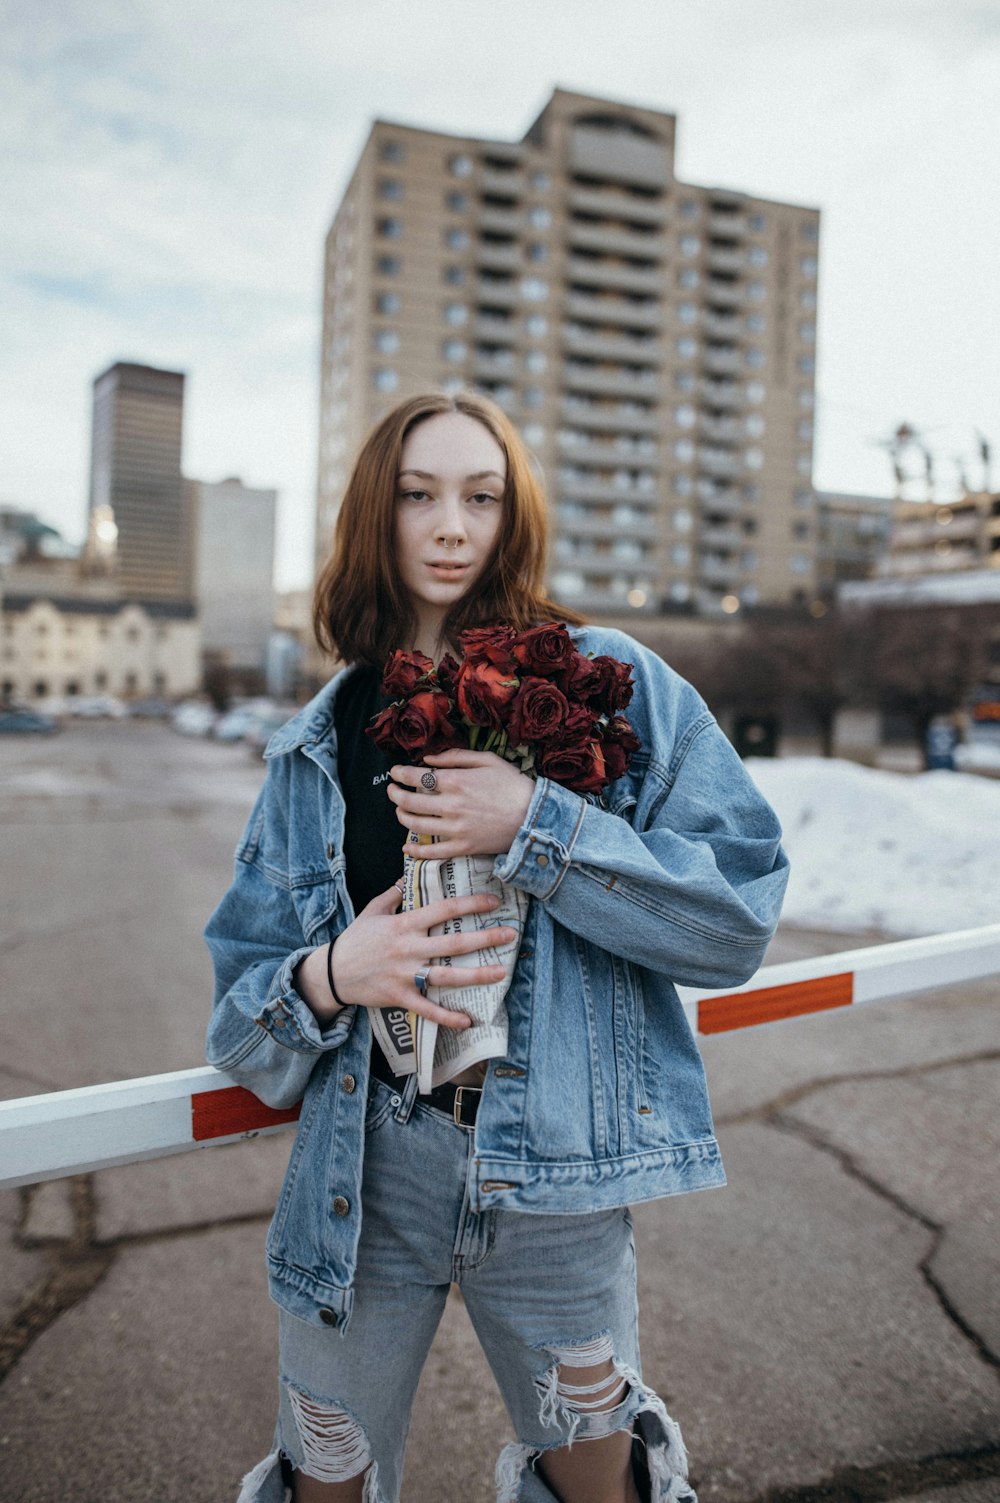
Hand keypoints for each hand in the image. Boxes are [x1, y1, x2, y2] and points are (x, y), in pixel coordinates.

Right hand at [293, 883, 516, 1028]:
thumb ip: (393, 894)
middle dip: (484, 938)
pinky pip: (427, 1008)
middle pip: (453, 942)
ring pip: (446, 976)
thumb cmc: (355, 939)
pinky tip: (468, 1020)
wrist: (332, 972)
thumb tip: (408, 876)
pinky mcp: (400, 997)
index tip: (493, 902)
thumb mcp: (372, 910)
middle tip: (510, 935)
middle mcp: (408, 948)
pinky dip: (447, 1016)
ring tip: (502, 973)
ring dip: (476, 975)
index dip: (470, 905)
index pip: (443, 910)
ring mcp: (405, 974)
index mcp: (404, 924)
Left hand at [387, 750, 533, 861]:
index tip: (395, 773)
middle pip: (411, 802)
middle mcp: (452, 805)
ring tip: (399, 811)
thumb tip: (427, 759)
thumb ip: (455, 757)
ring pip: (416, 826)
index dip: (400, 774)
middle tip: (392, 791)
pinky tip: (407, 848)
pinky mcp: (463, 847)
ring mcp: (456, 828)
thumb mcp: (488, 760)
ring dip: (402, 818)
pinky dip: (416, 852)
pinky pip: (433, 853)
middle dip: (395, 795)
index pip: (416, 777)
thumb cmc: (513, 784)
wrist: (535, 816)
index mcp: (456, 781)